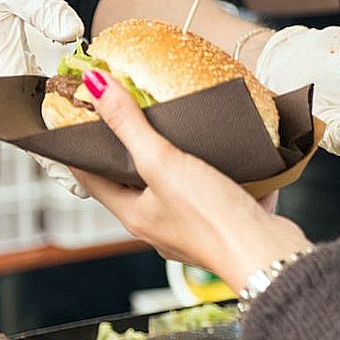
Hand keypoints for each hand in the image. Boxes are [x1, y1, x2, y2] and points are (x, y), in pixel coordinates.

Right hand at [0, 0, 88, 195]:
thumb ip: (42, 8)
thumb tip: (73, 33)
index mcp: (3, 73)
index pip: (30, 123)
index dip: (55, 151)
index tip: (76, 178)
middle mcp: (5, 88)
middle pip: (38, 133)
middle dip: (66, 159)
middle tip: (96, 187)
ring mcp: (11, 88)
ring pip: (42, 125)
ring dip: (67, 146)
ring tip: (100, 172)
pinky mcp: (18, 83)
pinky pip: (43, 110)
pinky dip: (65, 124)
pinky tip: (92, 135)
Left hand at [70, 69, 311, 291]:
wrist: (264, 251)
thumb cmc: (210, 218)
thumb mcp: (163, 163)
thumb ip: (130, 125)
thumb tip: (96, 88)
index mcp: (134, 214)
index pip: (92, 179)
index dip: (80, 151)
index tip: (75, 124)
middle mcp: (159, 224)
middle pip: (133, 182)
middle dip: (131, 152)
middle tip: (128, 119)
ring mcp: (192, 225)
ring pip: (173, 187)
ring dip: (174, 162)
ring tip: (177, 131)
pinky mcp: (224, 222)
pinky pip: (212, 191)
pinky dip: (214, 171)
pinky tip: (226, 153)